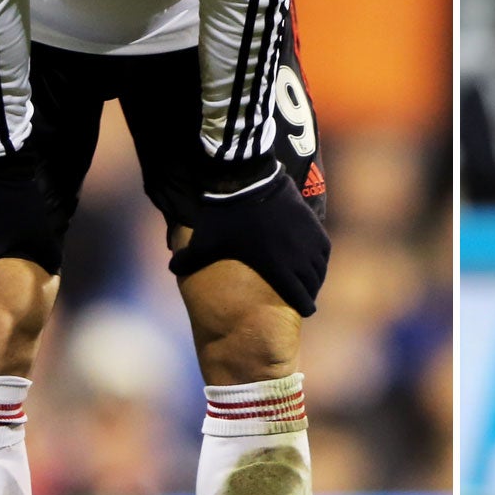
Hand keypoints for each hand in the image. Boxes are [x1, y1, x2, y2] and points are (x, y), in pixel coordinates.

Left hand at [169, 166, 329, 316]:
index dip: (303, 306)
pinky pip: (323, 248)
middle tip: (304, 296)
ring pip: (319, 267)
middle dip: (308, 292)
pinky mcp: (313, 223)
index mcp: (277, 269)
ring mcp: (308, 240)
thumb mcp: (206, 242)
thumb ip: (189, 260)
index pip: (301, 298)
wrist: (247, 183)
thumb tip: (171, 268)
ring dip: (315, 274)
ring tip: (309, 278)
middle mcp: (298, 258)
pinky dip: (320, 256)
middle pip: (312, 284)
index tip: (304, 311)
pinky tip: (313, 258)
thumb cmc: (226, 217)